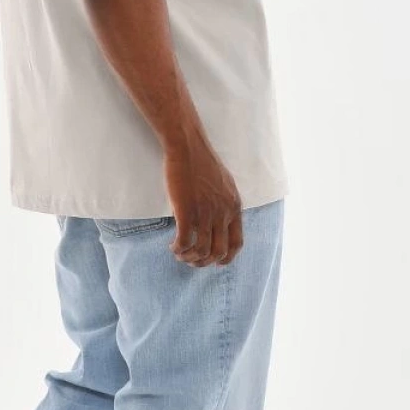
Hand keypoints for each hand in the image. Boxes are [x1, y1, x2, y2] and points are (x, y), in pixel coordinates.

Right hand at [163, 130, 244, 266]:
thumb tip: (220, 219)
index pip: (237, 243)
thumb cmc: (202, 162)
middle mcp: (223, 213)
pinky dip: (178, 249)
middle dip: (204, 262)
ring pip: (201, 251)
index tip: (214, 262)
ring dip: (189, 258)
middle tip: (191, 260)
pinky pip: (185, 241)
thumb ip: (225, 203)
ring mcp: (206, 213)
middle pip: (218, 252)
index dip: (226, 258)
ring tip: (180, 254)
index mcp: (234, 207)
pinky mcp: (187, 211)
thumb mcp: (224, 185)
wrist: (188, 147)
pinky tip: (173, 246)